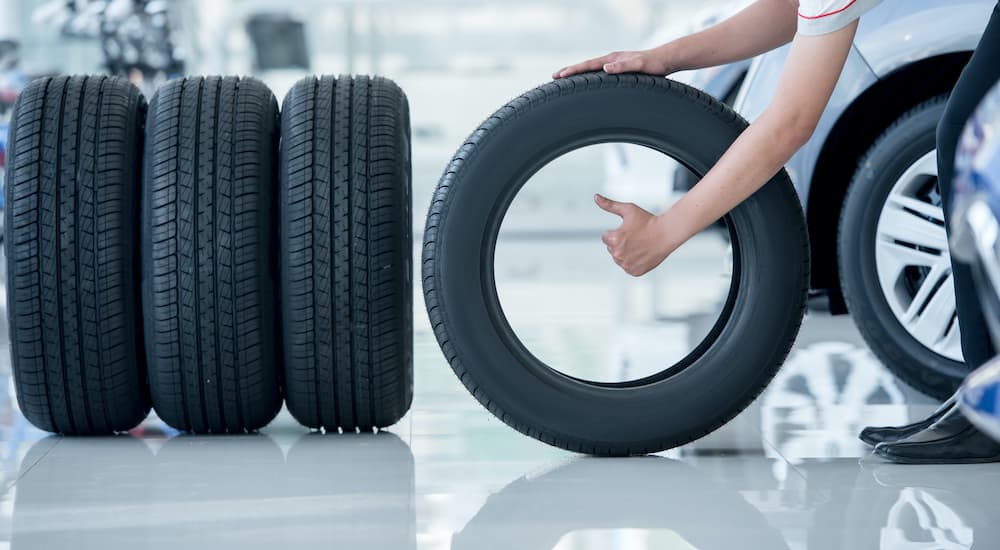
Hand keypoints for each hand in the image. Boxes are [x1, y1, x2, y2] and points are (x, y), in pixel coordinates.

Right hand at [552, 49, 670, 79]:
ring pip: (591, 69)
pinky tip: (588, 82)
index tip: (559, 76)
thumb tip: (606, 68)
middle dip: (569, 71)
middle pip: (585, 66)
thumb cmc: (654, 64)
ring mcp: (614, 64)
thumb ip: (623, 66)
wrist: (665, 60)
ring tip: (565, 78)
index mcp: (612, 59)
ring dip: (578, 74)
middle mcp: (611, 60)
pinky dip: (589, 76)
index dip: (573, 71)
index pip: (588, 65)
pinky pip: (599, 73)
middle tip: (554, 77)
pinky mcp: (618, 69)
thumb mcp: (639, 66)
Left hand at [596, 194, 673, 276]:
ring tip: (639, 245)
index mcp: (614, 239)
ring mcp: (626, 265)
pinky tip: (642, 254)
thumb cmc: (647, 220)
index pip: (605, 237)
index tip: (629, 230)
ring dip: (625, 252)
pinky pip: (627, 266)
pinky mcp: (634, 272)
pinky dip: (633, 261)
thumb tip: (595, 197)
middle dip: (620, 243)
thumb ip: (609, 205)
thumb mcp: (628, 210)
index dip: (617, 232)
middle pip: (611, 248)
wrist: (667, 233)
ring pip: (618, 258)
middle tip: (636, 237)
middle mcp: (618, 254)